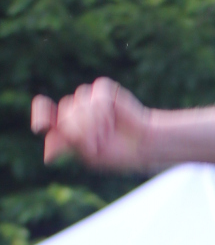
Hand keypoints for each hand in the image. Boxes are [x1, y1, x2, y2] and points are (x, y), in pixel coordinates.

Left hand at [31, 79, 152, 171]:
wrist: (143, 145)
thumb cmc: (117, 153)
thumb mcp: (88, 154)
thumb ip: (66, 144)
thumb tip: (46, 149)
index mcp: (67, 125)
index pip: (44, 112)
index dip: (41, 114)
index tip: (41, 126)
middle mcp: (75, 109)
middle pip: (65, 114)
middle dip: (81, 132)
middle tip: (96, 146)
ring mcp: (88, 98)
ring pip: (79, 105)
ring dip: (94, 125)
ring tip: (107, 134)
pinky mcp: (103, 90)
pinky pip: (95, 98)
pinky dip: (103, 113)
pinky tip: (112, 121)